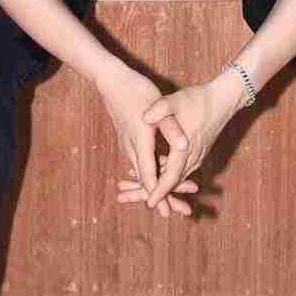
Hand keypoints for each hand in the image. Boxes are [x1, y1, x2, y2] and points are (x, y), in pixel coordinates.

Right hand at [96, 63, 193, 217]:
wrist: (112, 81)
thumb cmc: (138, 91)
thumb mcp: (159, 106)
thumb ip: (171, 128)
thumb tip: (184, 145)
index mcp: (140, 142)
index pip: (149, 175)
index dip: (158, 194)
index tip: (165, 211)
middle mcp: (132, 147)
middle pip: (146, 178)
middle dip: (160, 197)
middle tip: (173, 214)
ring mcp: (128, 144)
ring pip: (142, 171)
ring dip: (155, 186)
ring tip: (170, 200)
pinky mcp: (128, 139)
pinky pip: (140, 162)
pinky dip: (151, 172)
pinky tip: (160, 175)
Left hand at [136, 74, 244, 211]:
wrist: (224, 99)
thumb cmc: (199, 99)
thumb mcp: (177, 100)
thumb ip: (160, 108)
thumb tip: (144, 117)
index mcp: (186, 148)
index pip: (171, 177)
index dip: (160, 191)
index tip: (149, 203)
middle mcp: (193, 156)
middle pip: (173, 182)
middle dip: (157, 193)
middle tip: (137, 200)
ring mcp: (198, 155)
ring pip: (178, 177)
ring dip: (162, 184)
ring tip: (140, 187)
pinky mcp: (199, 152)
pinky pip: (182, 169)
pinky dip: (169, 174)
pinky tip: (155, 168)